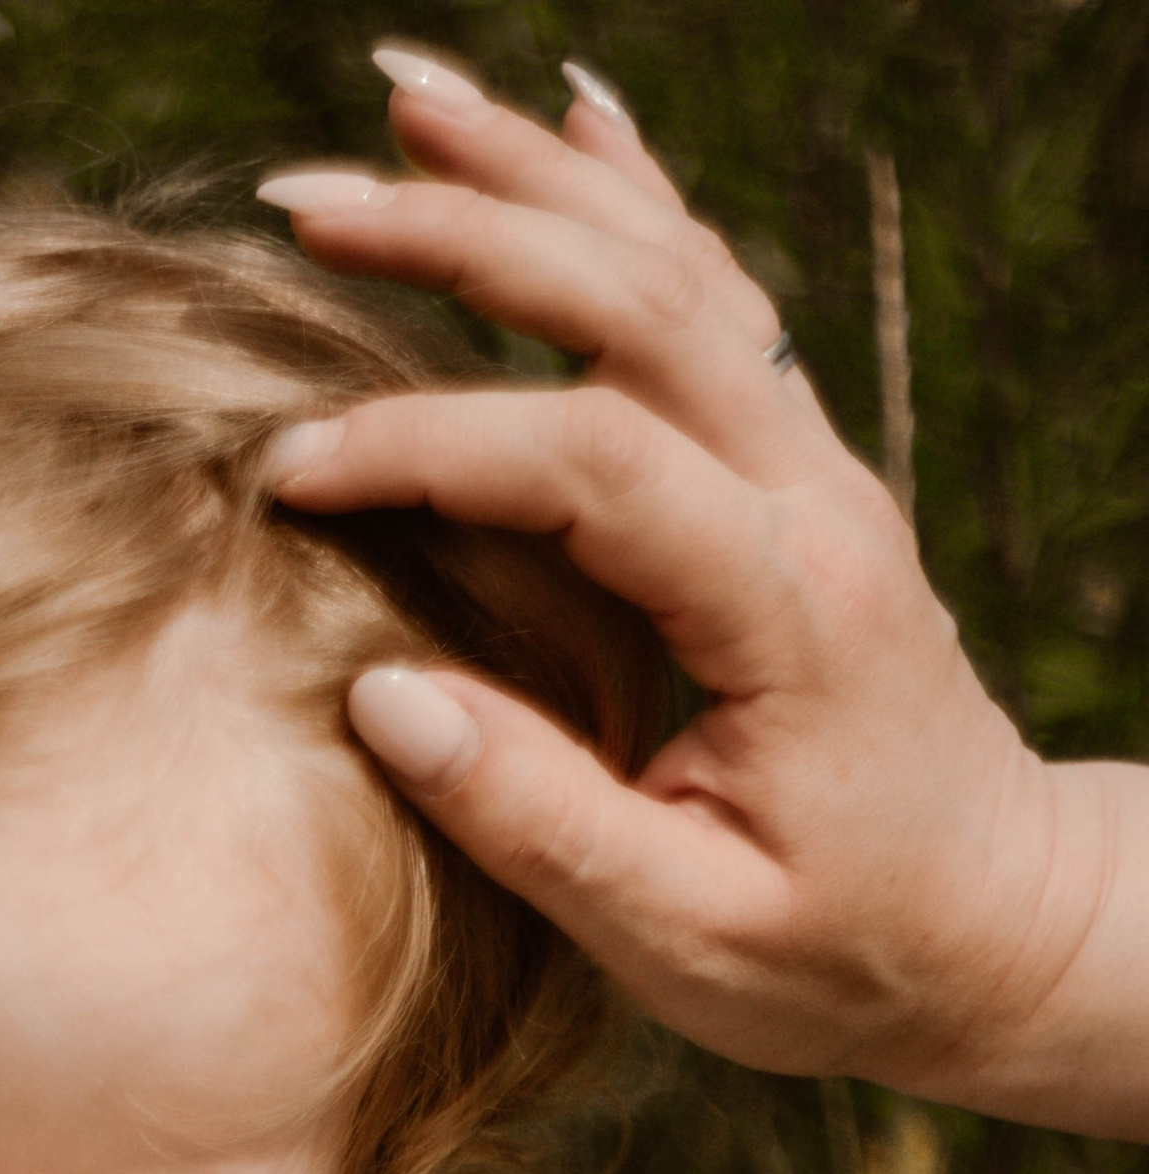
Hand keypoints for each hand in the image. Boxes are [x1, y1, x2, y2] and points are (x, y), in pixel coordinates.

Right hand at [259, 58, 1131, 1122]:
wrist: (996, 928)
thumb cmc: (841, 953)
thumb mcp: (684, 934)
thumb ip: (534, 818)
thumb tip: (379, 696)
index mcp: (784, 608)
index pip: (588, 464)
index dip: (430, 445)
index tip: (292, 471)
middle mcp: (811, 500)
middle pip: (636, 303)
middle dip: (466, 234)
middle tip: (308, 204)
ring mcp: (813, 467)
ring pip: (674, 266)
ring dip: (530, 179)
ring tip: (395, 105)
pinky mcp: (795, 469)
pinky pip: (711, 292)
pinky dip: (627, 194)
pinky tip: (557, 115)